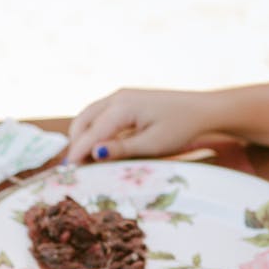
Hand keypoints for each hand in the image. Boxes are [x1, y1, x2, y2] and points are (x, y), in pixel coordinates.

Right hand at [67, 88, 209, 162]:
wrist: (201, 110)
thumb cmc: (180, 128)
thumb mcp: (152, 145)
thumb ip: (122, 149)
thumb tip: (95, 154)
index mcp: (123, 107)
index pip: (91, 132)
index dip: (77, 153)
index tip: (67, 172)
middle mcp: (117, 97)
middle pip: (83, 121)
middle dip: (75, 144)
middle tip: (73, 170)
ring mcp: (119, 96)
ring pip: (87, 116)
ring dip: (81, 136)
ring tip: (81, 161)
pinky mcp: (123, 100)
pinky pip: (98, 115)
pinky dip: (91, 130)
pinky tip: (95, 148)